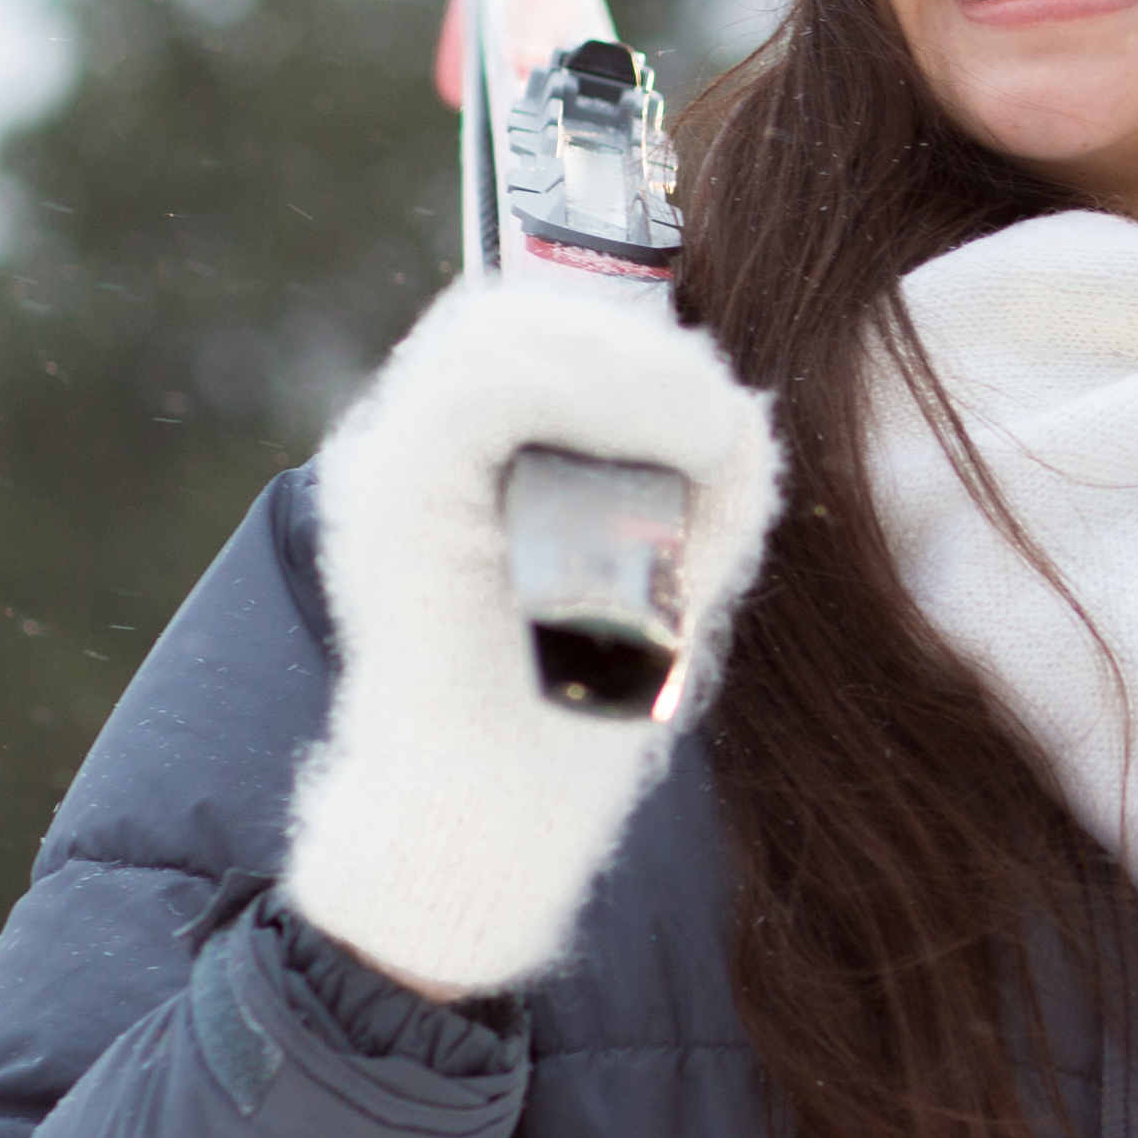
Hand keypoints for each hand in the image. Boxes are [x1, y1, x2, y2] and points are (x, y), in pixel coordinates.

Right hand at [283, 278, 784, 997]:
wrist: (488, 823)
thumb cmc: (570, 717)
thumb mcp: (659, 581)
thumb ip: (693, 492)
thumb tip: (746, 409)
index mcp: (454, 461)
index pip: (527, 333)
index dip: (626, 339)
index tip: (712, 401)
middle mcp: (406, 449)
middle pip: (514, 314)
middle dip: (637, 343)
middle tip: (720, 408)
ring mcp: (390, 469)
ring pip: (505, 333)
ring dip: (632, 364)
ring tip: (711, 424)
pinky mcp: (398, 501)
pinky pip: (490, 393)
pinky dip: (600, 396)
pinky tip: (678, 440)